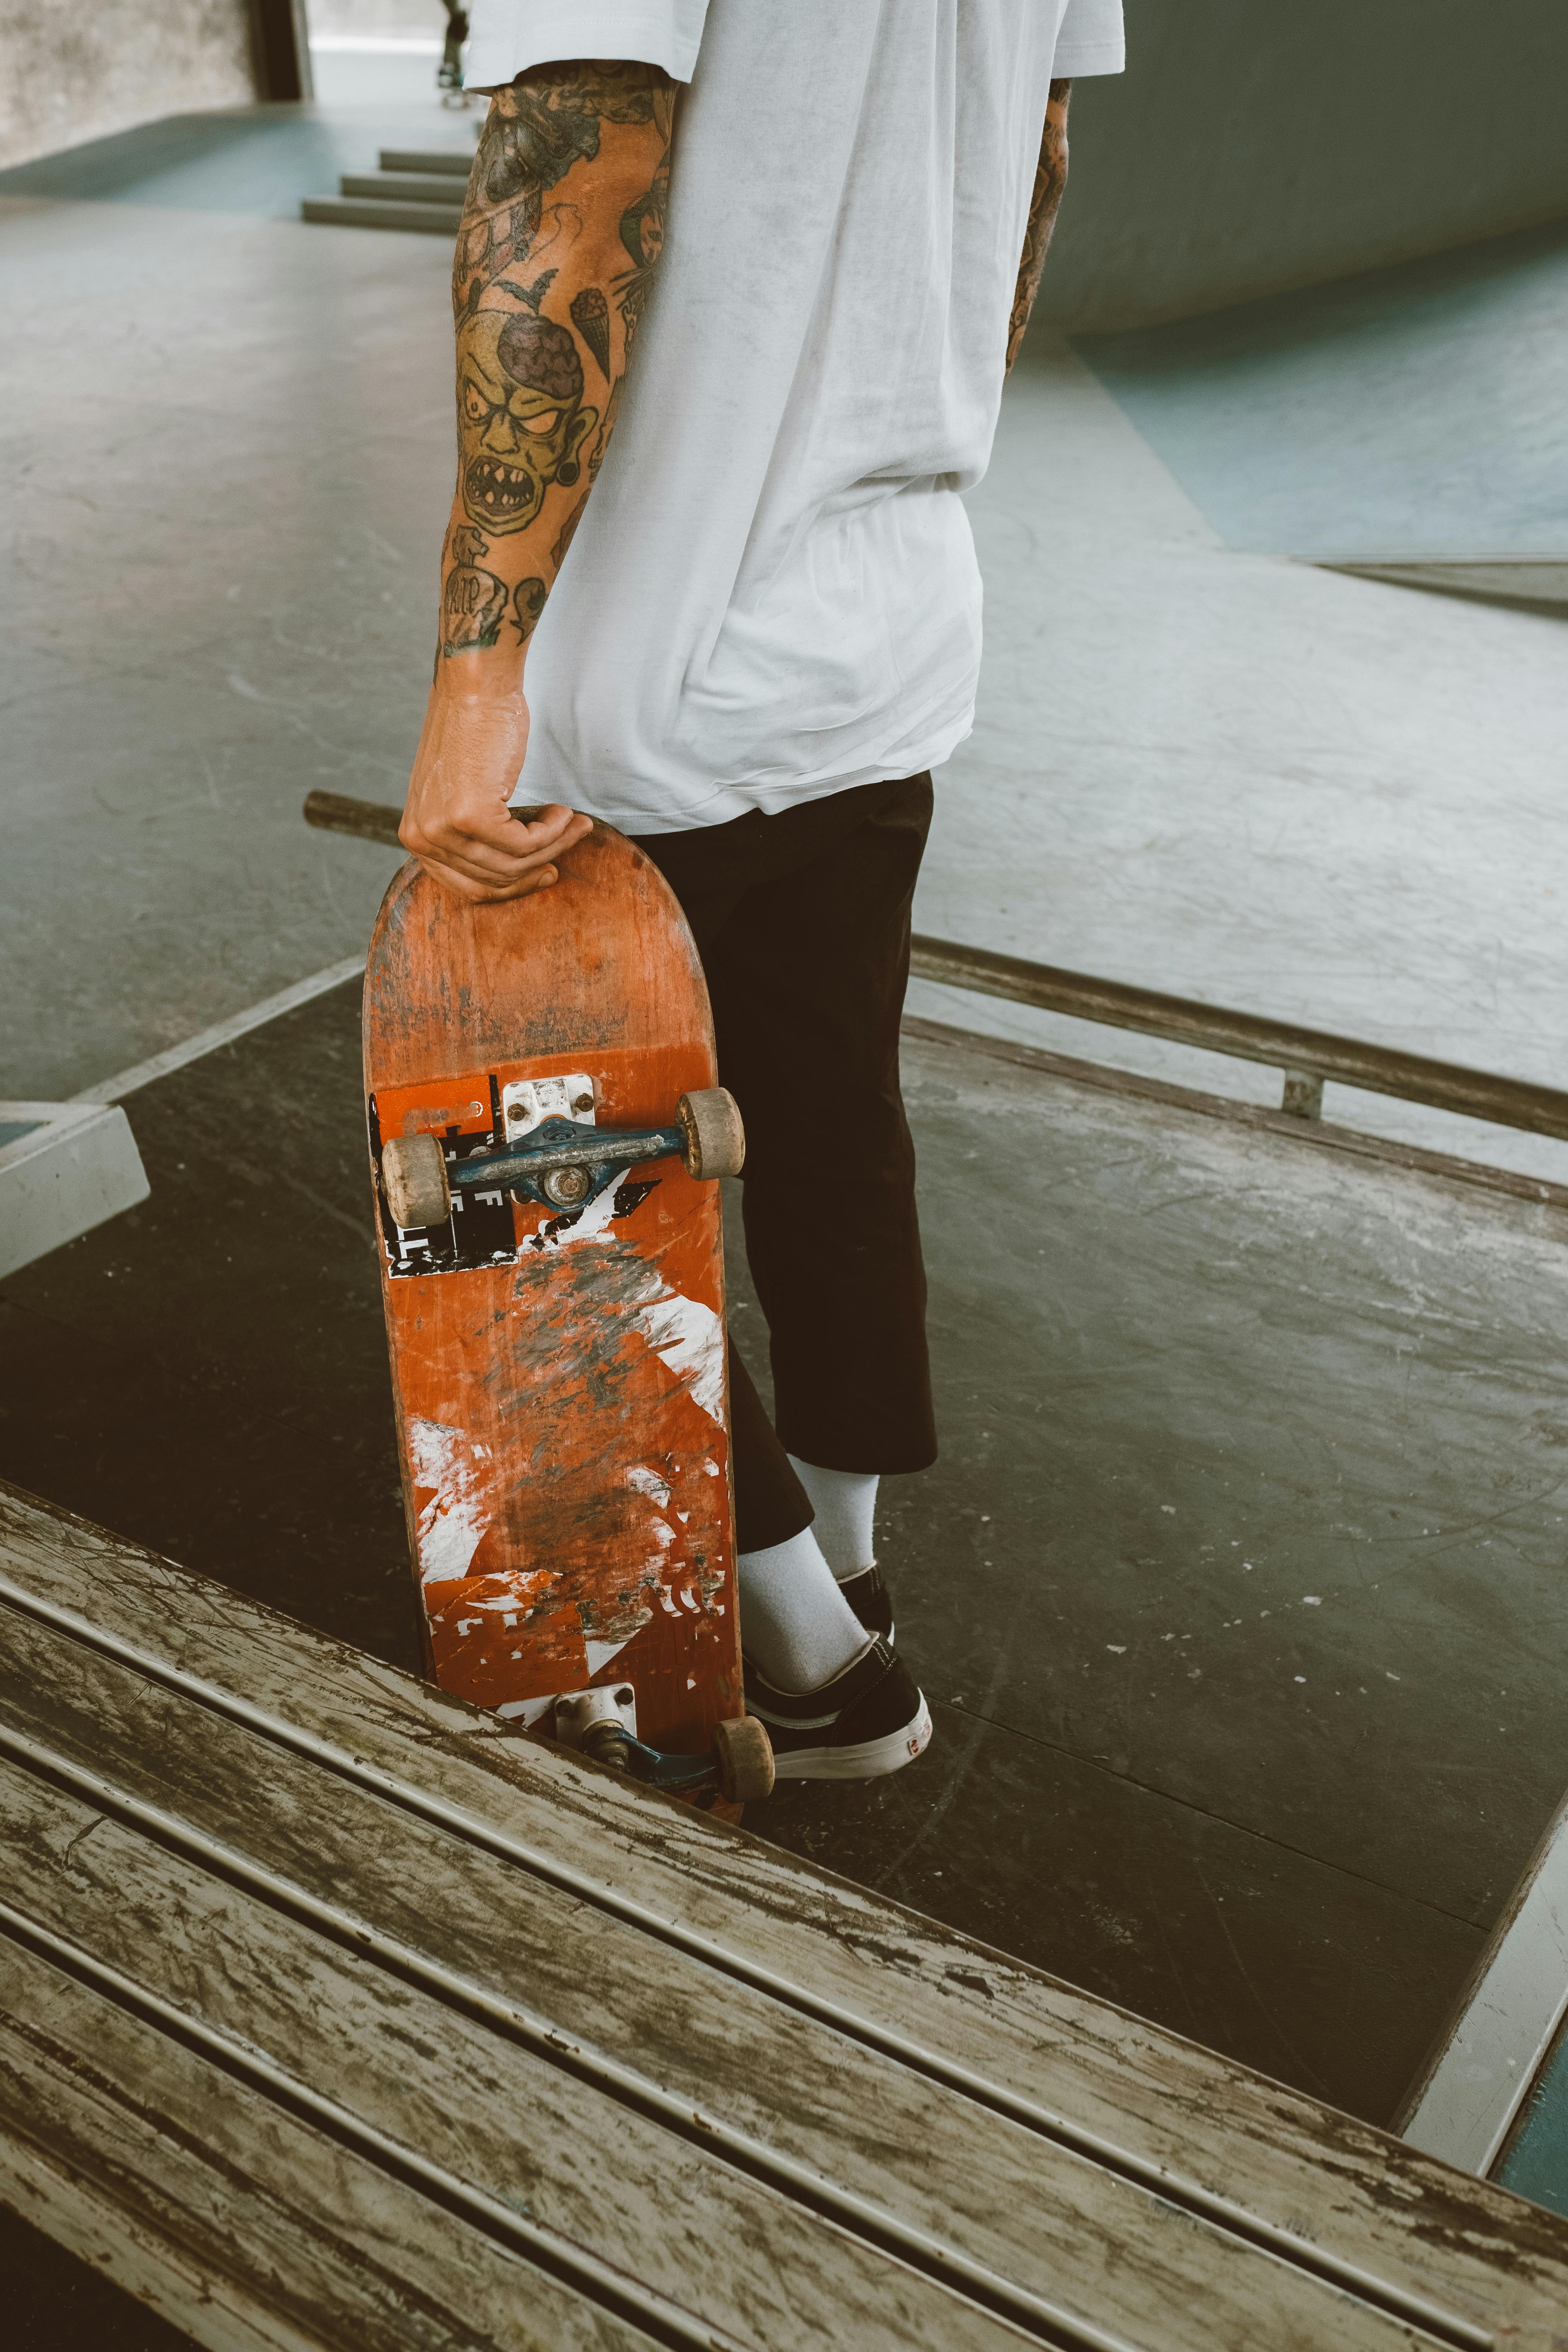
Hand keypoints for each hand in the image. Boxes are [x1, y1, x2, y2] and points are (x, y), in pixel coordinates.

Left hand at [400, 686, 591, 902]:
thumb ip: (469, 833)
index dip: (513, 886)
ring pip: (512, 864)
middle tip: (570, 841)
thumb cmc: (474, 729)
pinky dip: (551, 832)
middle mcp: (422, 837)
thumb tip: (512, 870)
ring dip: (552, 846)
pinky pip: (523, 845)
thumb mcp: (459, 792)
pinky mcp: (471, 817)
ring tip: (572, 823)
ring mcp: (443, 829)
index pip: (467, 886)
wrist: (475, 687)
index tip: (544, 870)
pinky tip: (562, 812)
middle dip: (539, 866)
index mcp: (415, 836)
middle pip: (493, 880)